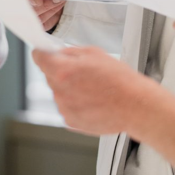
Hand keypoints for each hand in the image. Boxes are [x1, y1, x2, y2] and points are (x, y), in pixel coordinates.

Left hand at [32, 45, 150, 135]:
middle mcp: (60, 92)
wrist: (135, 106)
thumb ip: (70, 52)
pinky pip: (66, 107)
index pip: (38, 57)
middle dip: (60, 71)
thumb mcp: (94, 53)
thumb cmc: (119, 80)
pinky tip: (92, 100)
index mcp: (63, 71)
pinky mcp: (72, 122)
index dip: (42, 53)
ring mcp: (65, 109)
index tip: (44, 52)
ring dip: (68, 88)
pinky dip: (75, 103)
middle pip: (49, 75)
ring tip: (91, 88)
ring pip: (58, 92)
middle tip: (81, 71)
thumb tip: (58, 53)